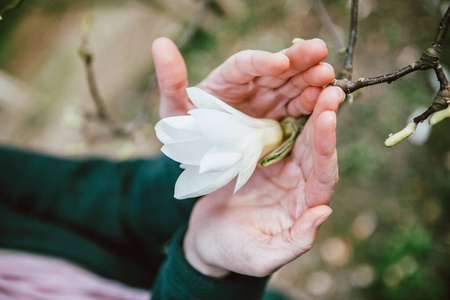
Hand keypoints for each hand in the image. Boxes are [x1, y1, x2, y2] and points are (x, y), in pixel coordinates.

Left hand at [152, 37, 334, 118]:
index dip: (260, 61)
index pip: (244, 65)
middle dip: (297, 61)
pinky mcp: (279, 120)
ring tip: (327, 76)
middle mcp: (250, 87)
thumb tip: (160, 43)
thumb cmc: (186, 136)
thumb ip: (171, 82)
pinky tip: (326, 99)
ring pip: (290, 86)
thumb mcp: (174, 113)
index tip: (278, 61)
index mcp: (226, 80)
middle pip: (275, 70)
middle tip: (320, 52)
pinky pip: (297, 110)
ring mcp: (267, 102)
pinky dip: (311, 104)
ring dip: (310, 79)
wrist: (201, 163)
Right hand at [183, 86, 343, 276]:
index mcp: (304, 206)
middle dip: (322, 116)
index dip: (326, 147)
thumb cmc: (233, 252)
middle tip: (326, 84)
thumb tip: (323, 213)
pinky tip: (282, 89)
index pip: (323, 175)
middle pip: (316, 147)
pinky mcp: (262, 156)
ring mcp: (282, 167)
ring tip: (311, 79)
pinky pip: (276, 129)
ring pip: (299, 133)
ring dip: (306, 107)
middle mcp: (299, 183)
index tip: (326, 117)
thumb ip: (295, 240)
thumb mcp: (261, 255)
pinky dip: (281, 110)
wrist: (208, 239)